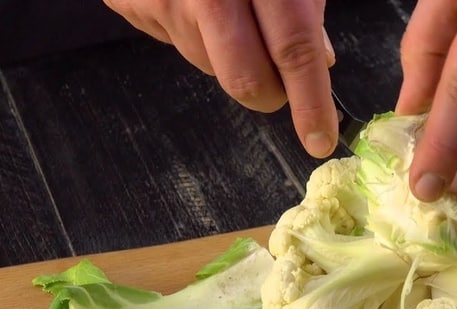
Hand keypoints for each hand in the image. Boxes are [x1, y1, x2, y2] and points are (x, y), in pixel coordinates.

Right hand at [103, 0, 338, 157]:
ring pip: (209, 66)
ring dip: (232, 58)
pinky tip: (198, 3)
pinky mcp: (128, 1)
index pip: (294, 49)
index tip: (320, 140)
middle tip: (283, 86)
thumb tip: (322, 62)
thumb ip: (307, 8)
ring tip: (233, 14)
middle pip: (244, 77)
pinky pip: (174, 43)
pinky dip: (196, 35)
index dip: (310, 102)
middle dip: (271, 95)